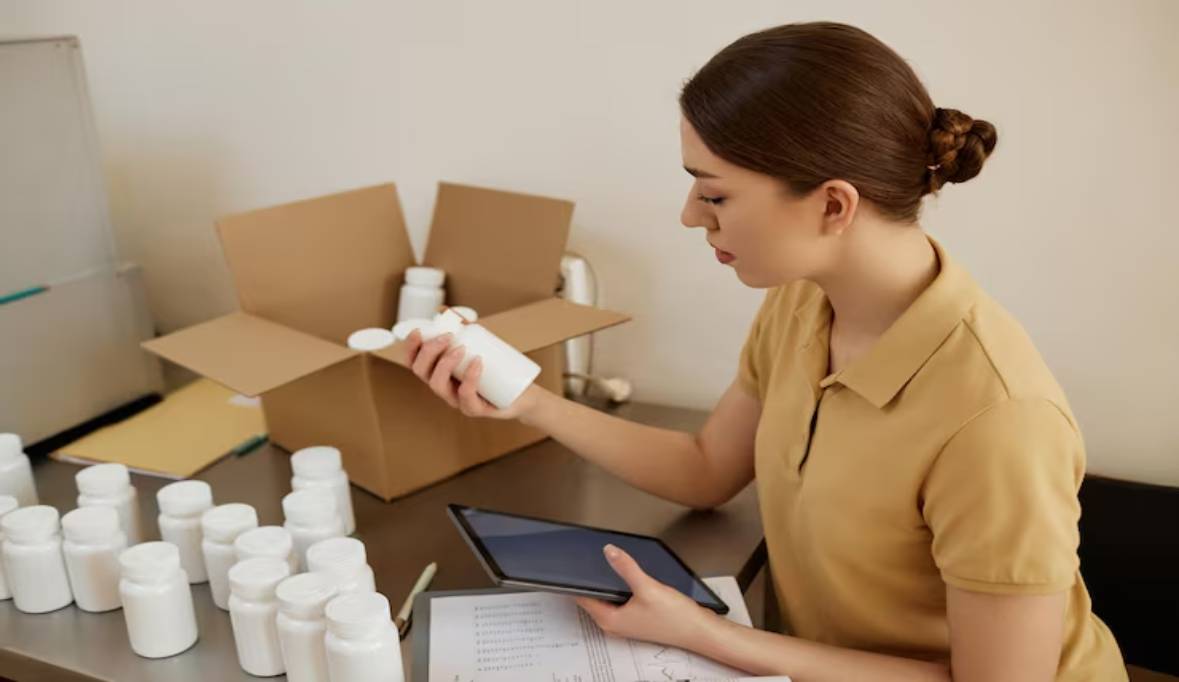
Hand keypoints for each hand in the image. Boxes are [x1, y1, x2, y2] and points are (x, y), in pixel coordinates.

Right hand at [404, 329, 544, 420]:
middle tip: (447, 336)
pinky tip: (477, 362)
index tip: (419, 330)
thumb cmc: (498, 369)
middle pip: (421, 372)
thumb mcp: (481, 346)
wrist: (522, 393)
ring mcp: (456, 400)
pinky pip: (466, 397)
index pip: (414, 361)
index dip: (410, 347)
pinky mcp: (474, 409)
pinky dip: (469, 378)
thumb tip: (444, 310)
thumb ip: (465, 329)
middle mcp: (443, 387)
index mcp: (439, 372)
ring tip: (461, 348)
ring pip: (437, 385)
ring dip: (445, 363)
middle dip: (429, 351)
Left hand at [575, 544, 719, 650]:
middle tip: (585, 556)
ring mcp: (625, 621)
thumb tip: (609, 551)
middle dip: (591, 578)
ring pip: (607, 598)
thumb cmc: (675, 618)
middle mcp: (613, 623)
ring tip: (606, 562)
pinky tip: (626, 575)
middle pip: (593, 597)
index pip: (582, 597)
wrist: (698, 630)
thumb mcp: (648, 587)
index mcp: (609, 619)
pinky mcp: (636, 618)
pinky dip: (619, 587)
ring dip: (607, 582)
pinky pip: (619, 600)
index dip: (575, 580)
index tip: (569, 563)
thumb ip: (626, 568)